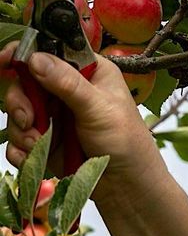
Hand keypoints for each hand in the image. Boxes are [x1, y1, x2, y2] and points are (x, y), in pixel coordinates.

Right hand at [1, 42, 159, 179]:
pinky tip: (33, 157)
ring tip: (39, 144)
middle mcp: (67, 89)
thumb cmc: (126, 143)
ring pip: (18, 111)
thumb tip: (36, 58)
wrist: (127, 184)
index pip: (50, 51)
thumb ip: (68, 84)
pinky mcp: (45, 139)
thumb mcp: (100, 109)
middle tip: (29, 120)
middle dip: (20, 102)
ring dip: (22, 129)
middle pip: (24, 81)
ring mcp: (54, 114)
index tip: (7, 59)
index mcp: (87, 72)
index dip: (25, 52)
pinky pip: (19, 138)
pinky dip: (21, 149)